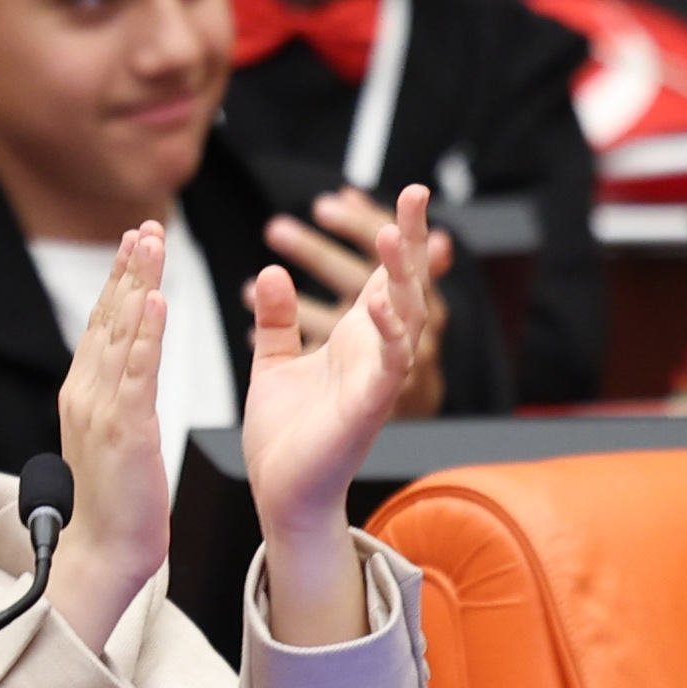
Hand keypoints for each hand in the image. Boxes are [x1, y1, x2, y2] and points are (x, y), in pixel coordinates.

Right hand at [49, 225, 173, 652]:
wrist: (105, 552)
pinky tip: (155, 300)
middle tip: (145, 224)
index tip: (136, 240)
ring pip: (119, 332)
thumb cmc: (114, 502)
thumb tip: (124, 366)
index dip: (120, 280)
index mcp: (85, 392)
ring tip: (149, 241)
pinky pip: (137, 372)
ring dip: (136, 282)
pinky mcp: (125, 428)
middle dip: (127, 267)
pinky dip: (145, 333)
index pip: (103, 324)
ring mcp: (102, 408)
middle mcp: (87, 391)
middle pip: (108, 316)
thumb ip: (115, 396)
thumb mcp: (112, 435)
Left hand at [262, 188, 455, 418]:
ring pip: (405, 319)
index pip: (381, 278)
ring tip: (391, 236)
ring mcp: (378, 379)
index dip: (393, 238)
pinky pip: (389, 366)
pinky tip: (382, 304)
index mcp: (354, 340)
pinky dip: (389, 336)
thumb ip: (278, 319)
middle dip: (410, 241)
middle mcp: (373, 354)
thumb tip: (272, 272)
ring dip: (400, 278)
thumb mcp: (272, 362)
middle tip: (415, 195)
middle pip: (404, 286)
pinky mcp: (370, 408)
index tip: (402, 196)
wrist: (281, 492)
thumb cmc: (285, 436)